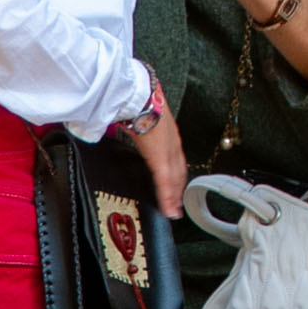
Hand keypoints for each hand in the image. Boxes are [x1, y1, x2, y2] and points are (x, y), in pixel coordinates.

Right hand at [126, 79, 186, 219]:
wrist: (139, 97)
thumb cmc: (138, 102)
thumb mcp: (142, 117)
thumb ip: (139, 127)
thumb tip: (129, 127)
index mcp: (168, 135)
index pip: (176, 160)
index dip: (177, 176)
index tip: (177, 188)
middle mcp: (172, 144)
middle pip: (178, 172)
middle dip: (178, 190)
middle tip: (176, 205)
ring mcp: (169, 151)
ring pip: (174, 179)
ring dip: (173, 196)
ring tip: (172, 211)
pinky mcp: (161, 158)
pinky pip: (165, 181)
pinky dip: (167, 197)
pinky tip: (168, 208)